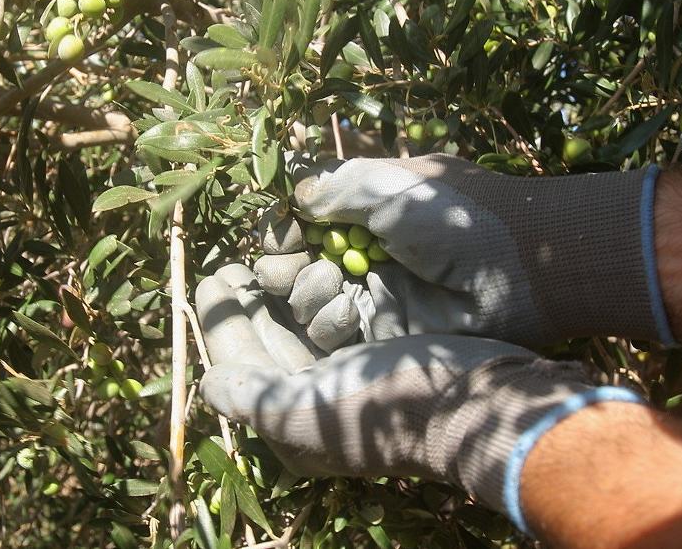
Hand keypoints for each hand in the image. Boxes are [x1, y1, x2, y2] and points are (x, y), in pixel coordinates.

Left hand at [194, 263, 644, 527]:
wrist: (473, 402)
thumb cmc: (383, 405)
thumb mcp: (306, 408)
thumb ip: (252, 396)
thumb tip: (209, 381)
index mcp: (292, 421)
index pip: (238, 363)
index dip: (222, 319)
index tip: (215, 275)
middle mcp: (314, 404)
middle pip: (265, 344)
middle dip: (249, 303)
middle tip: (235, 261)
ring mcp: (346, 378)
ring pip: (295, 328)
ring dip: (280, 293)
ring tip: (267, 260)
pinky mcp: (375, 355)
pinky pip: (330, 318)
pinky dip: (315, 292)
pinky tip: (310, 264)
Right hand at [266, 154, 674, 347]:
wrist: (517, 272)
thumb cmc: (457, 217)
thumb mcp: (390, 186)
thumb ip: (336, 187)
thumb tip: (294, 200)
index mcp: (366, 206)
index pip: (303, 217)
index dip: (283, 227)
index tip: (279, 234)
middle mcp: (362, 248)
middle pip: (294, 260)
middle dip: (282, 262)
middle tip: (286, 265)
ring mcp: (370, 290)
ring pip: (305, 297)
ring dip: (306, 288)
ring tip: (332, 282)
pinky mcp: (381, 330)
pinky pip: (331, 331)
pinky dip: (328, 320)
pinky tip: (348, 308)